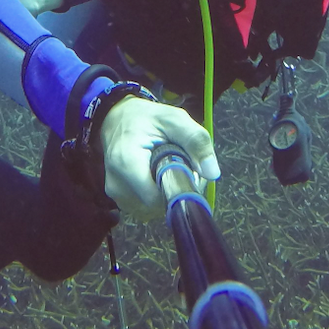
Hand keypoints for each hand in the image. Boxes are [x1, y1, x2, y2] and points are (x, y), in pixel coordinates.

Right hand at [99, 97, 219, 221]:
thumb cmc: (146, 118)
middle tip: (179, 166)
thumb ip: (195, 140)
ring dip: (164, 194)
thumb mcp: (173, 118)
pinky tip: (155, 176)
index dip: (178, 188)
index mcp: (126, 162)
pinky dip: (154, 196)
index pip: (157, 198)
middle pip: (155, 206)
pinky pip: (143, 207)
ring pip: (150, 209)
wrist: (116, 118)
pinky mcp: (118, 198)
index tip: (186, 170)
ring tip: (165, 169)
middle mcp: (116, 183)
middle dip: (173, 191)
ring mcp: (116, 193)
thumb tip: (212, 172)